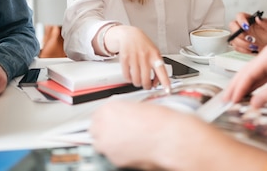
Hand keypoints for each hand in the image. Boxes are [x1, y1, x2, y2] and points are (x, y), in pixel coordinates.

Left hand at [90, 101, 208, 169]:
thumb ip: (124, 112)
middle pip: (95, 130)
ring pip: (102, 144)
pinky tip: (134, 148)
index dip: (107, 119)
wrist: (170, 138)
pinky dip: (120, 153)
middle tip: (119, 131)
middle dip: (106, 131)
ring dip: (112, 142)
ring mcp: (107, 144)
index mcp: (108, 109)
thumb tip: (121, 118)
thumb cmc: (161, 121)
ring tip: (129, 140)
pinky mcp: (114, 159)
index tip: (113, 122)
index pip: (97, 115)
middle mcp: (104, 126)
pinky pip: (112, 155)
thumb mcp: (139, 107)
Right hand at [105, 25, 170, 89]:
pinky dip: (129, 79)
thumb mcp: (155, 53)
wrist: (130, 35)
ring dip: (137, 83)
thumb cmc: (144, 45)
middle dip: (146, 86)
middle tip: (146, 85)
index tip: (168, 91)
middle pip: (146, 80)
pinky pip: (126, 76)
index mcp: (155, 56)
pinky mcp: (124, 59)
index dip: (165, 82)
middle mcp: (145, 57)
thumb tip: (156, 84)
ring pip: (136, 80)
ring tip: (138, 79)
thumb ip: (158, 68)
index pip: (162, 72)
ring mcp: (134, 58)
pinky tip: (131, 74)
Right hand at [224, 44, 266, 106]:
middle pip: (246, 72)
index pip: (248, 73)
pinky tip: (249, 94)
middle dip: (235, 86)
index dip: (239, 87)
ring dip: (244, 87)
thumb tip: (255, 103)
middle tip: (225, 100)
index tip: (231, 99)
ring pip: (253, 75)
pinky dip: (254, 86)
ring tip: (233, 99)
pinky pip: (262, 78)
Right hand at [228, 12, 266, 53]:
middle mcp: (241, 26)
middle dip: (240, 34)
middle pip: (232, 26)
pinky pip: (236, 47)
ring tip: (254, 46)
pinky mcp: (238, 44)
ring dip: (243, 44)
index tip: (247, 27)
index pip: (239, 16)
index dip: (241, 21)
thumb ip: (265, 22)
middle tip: (250, 39)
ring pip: (233, 38)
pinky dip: (244, 50)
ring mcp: (239, 36)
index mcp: (248, 19)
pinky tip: (252, 50)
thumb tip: (258, 18)